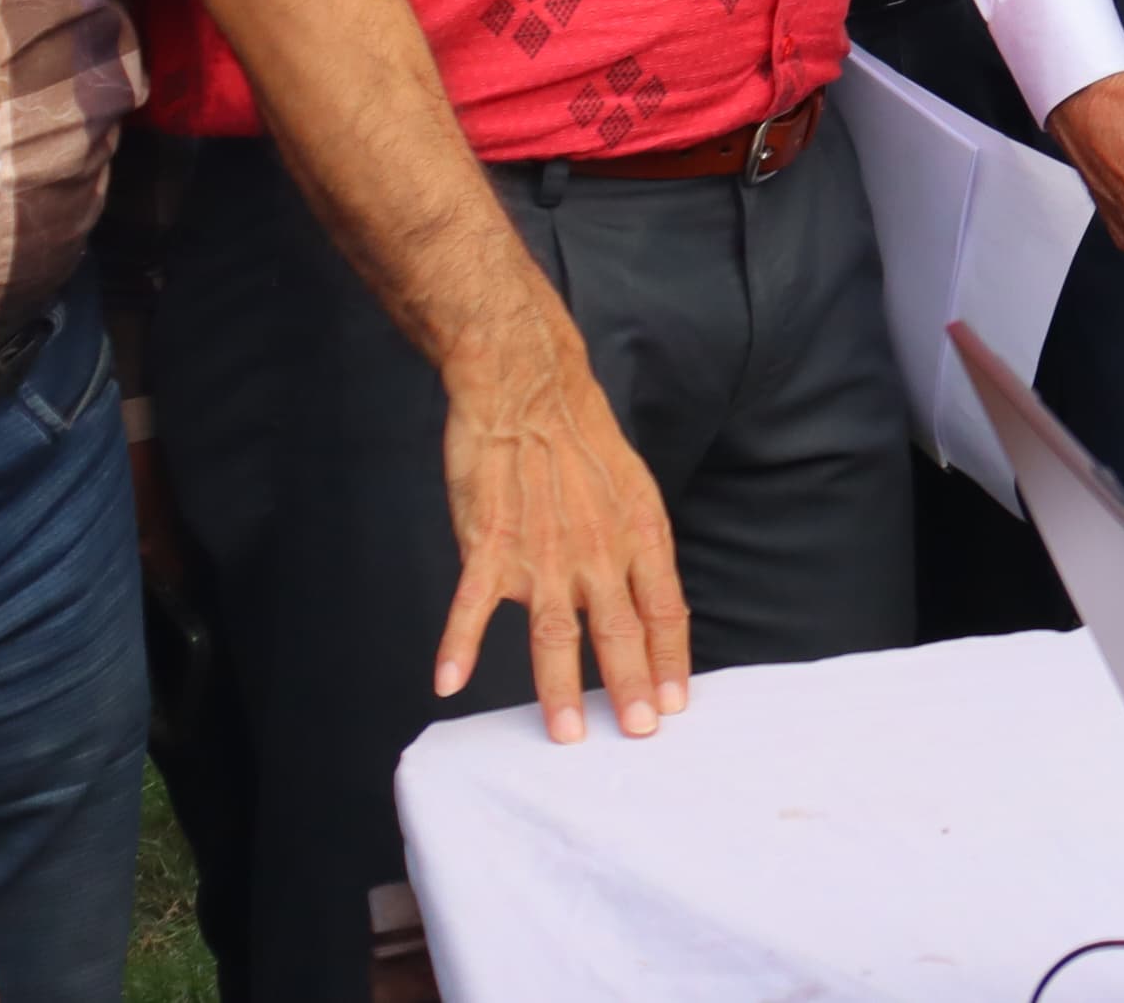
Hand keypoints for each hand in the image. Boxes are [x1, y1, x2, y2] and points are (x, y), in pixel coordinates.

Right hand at [437, 317, 691, 743]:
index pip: (665, 610)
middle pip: (620, 631)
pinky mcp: (490, 544)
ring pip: (555, 634)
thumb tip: (646, 599)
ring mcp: (543, 551)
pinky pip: (472, 605)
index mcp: (640, 535)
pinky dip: (458, 644)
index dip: (670, 661)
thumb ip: (636, 548)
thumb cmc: (582, 439)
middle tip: (637, 733)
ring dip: (559, 688)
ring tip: (566, 733)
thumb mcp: (633, 490)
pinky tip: (448, 680)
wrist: (528, 390)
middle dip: (630, 688)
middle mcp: (598, 550)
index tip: (675, 703)